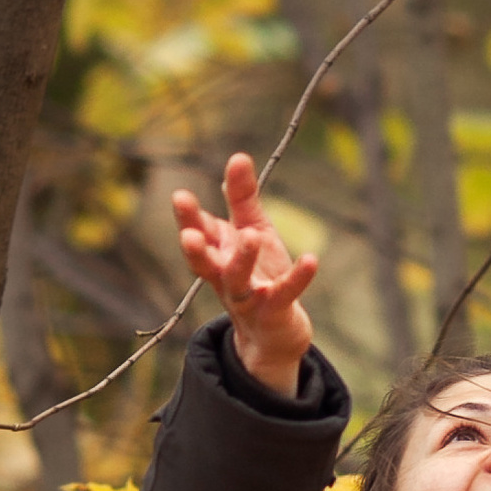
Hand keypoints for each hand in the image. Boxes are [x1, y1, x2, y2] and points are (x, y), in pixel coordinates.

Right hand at [171, 152, 318, 395]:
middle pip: (205, 263)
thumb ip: (242, 200)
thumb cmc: (260, 276)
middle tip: (188, 233)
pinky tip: (311, 260)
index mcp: (219, 255)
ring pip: (238, 280)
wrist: (275, 332)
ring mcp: (247, 297)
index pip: (200, 234)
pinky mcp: (274, 310)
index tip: (180, 196)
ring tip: (251, 235)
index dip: (189, 218)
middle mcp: (225, 277)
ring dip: (242, 259)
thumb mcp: (253, 232)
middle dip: (195, 248)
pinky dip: (297, 278)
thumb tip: (237, 158)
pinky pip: (285, 294)